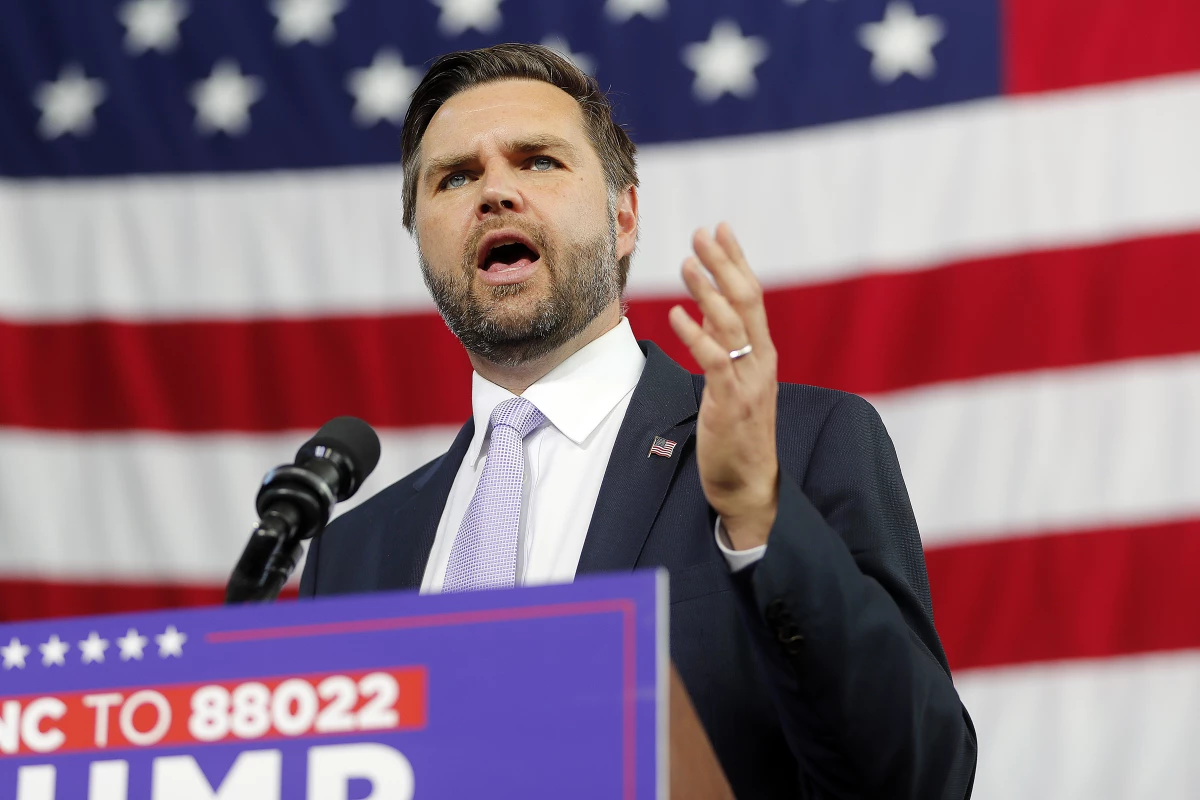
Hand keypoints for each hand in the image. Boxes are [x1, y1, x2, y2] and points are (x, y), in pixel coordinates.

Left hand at [668, 223, 778, 549]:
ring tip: (687, 262)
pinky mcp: (730, 402)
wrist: (751, 485)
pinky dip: (696, 335)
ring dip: (708, 291)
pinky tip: (677, 314)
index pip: (752, 296)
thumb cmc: (739, 435)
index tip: (721, 230)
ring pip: (732, 325)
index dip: (737, 261)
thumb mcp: (734, 382)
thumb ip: (726, 347)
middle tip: (704, 232)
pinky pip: (714, 361)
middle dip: (725, 263)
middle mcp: (761, 361)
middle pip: (747, 300)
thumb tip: (708, 311)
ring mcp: (748, 381)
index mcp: (763, 354)